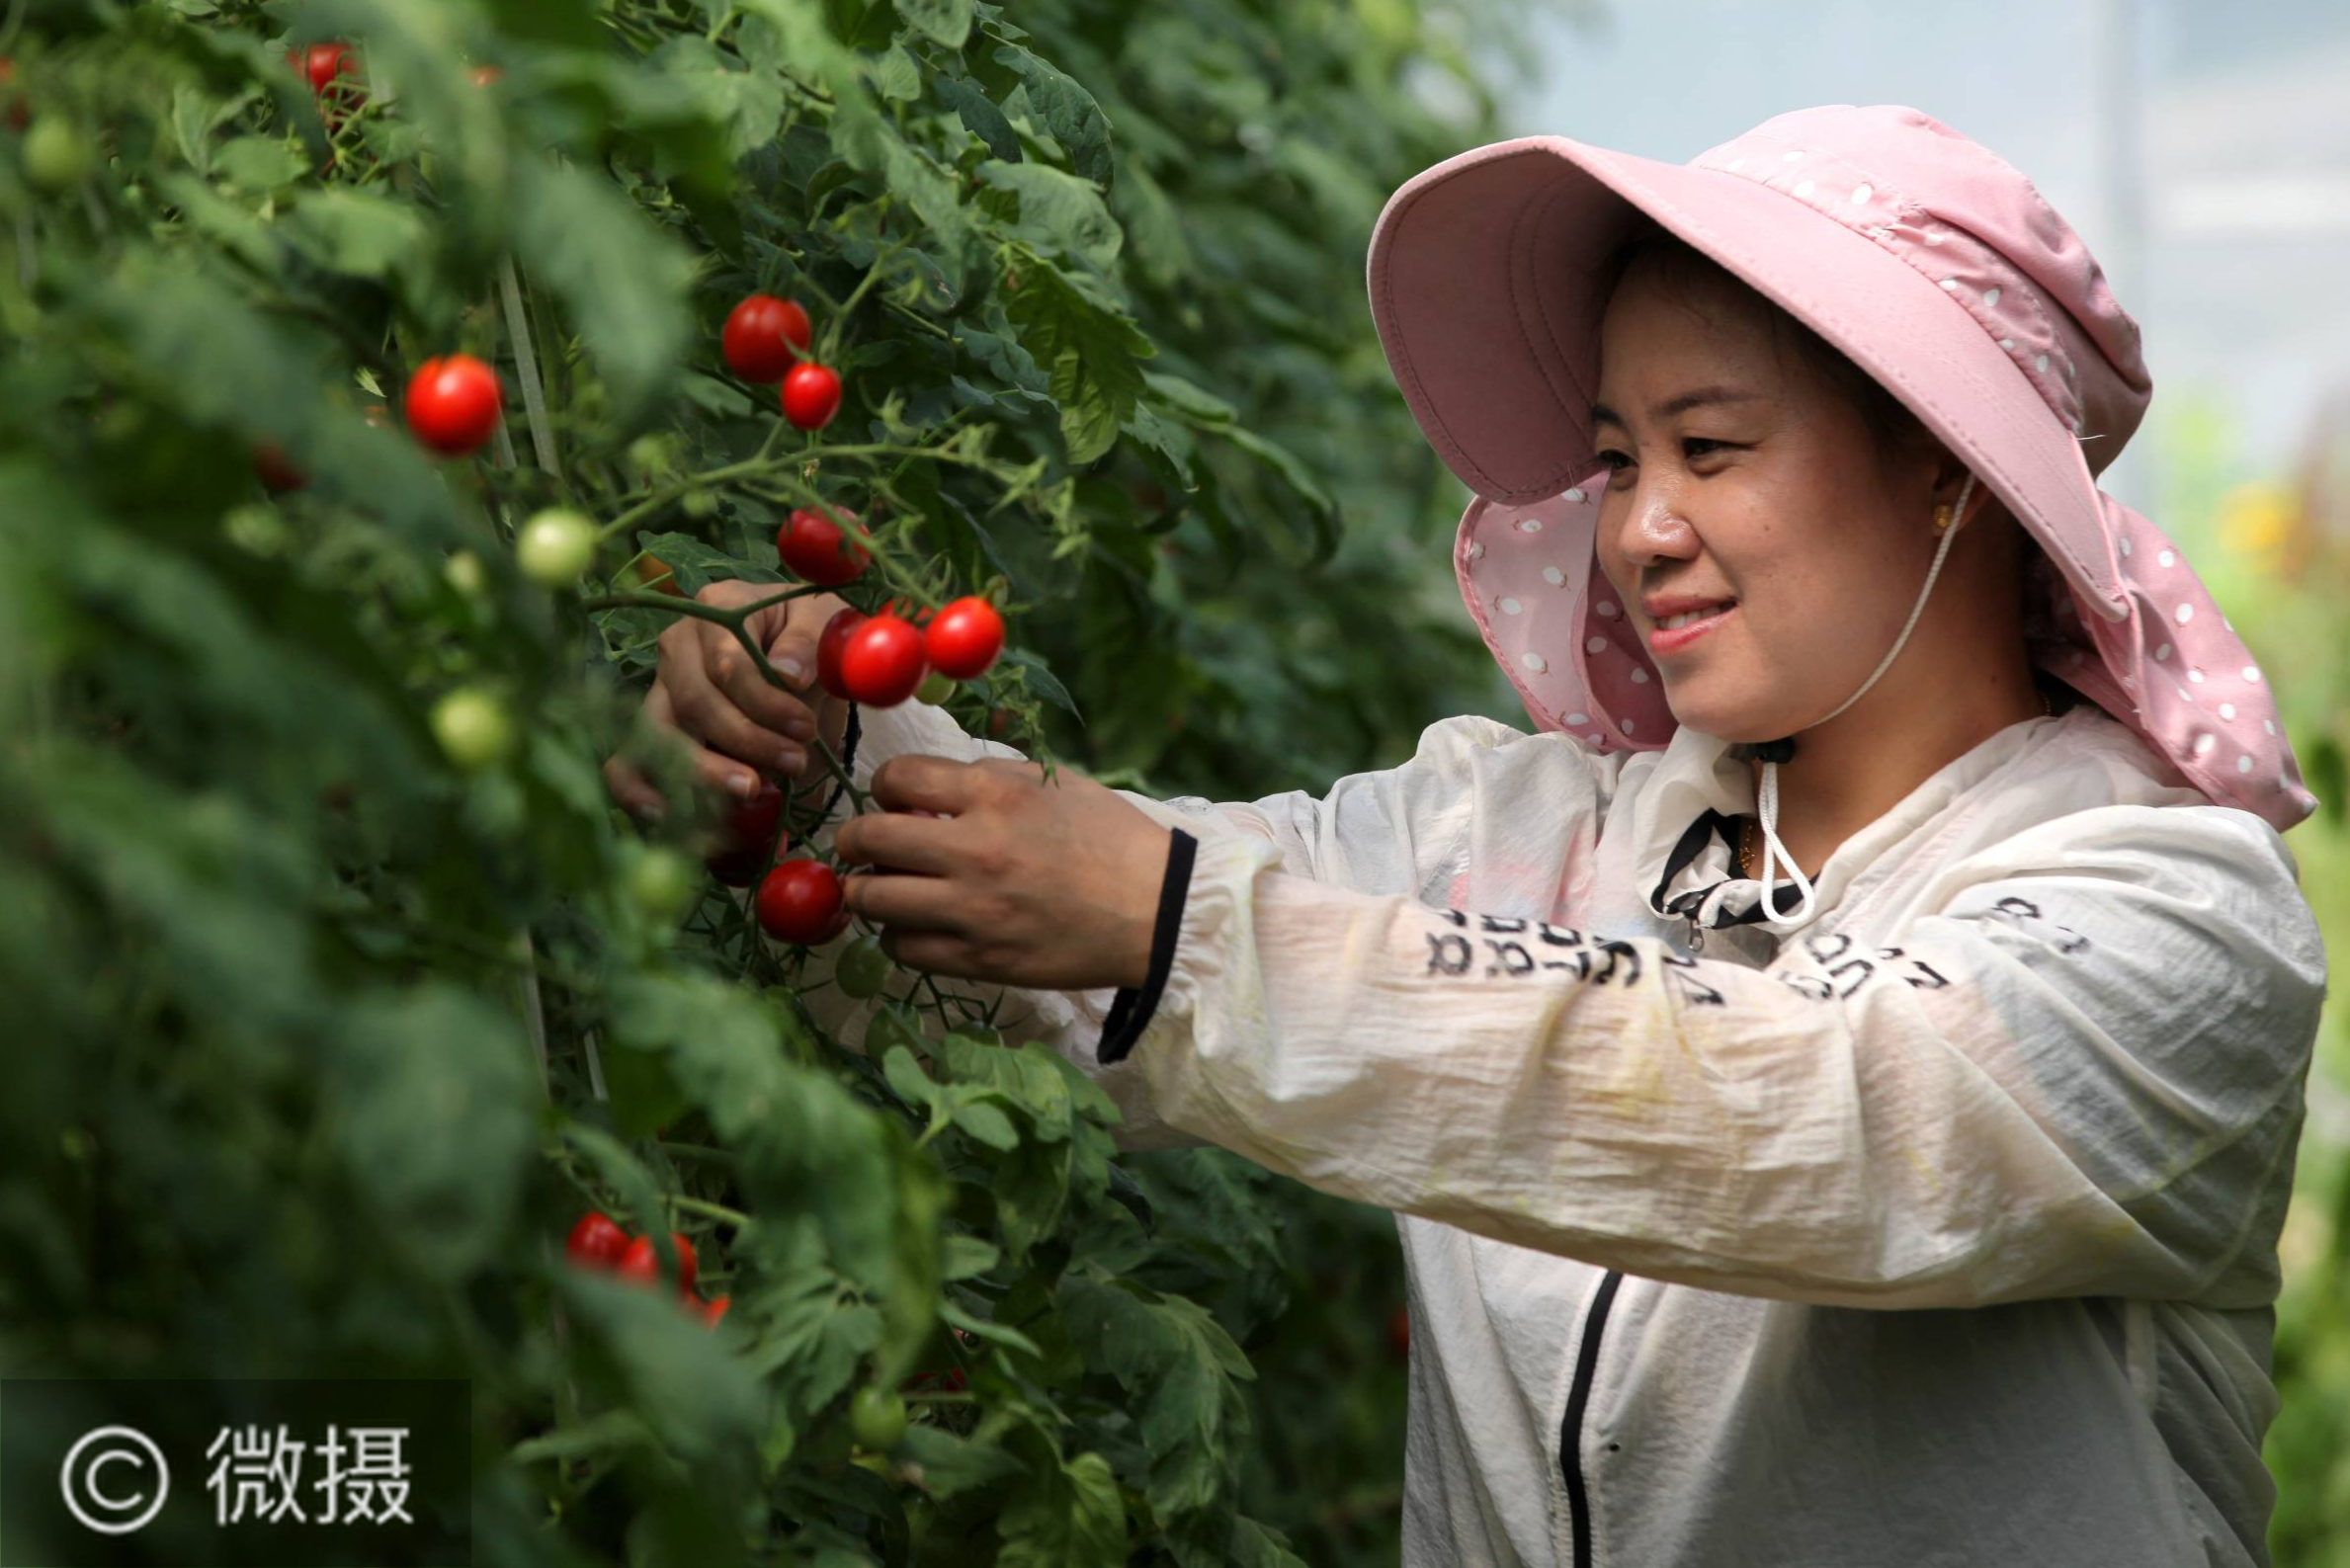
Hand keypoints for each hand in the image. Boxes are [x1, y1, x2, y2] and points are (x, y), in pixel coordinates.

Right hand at [603, 579, 853, 816]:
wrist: (800, 654)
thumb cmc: (810, 635)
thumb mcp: (823, 625)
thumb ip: (808, 643)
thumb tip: (788, 675)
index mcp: (717, 608)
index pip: (727, 663)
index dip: (766, 702)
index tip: (806, 729)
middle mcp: (677, 645)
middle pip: (694, 701)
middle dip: (746, 739)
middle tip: (795, 763)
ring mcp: (660, 687)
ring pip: (659, 734)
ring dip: (704, 770)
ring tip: (751, 791)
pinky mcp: (653, 728)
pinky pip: (625, 762)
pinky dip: (638, 792)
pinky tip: (667, 816)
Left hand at [832, 753, 1174, 993]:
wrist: (1159, 912)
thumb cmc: (1112, 840)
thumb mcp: (1057, 783)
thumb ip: (991, 776)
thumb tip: (932, 787)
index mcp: (995, 795)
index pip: (895, 779)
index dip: (884, 788)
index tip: (893, 800)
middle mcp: (974, 849)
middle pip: (867, 838)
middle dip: (854, 839)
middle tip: (862, 846)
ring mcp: (973, 910)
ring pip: (872, 900)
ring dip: (868, 892)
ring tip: (885, 890)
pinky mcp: (979, 960)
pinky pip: (903, 949)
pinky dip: (900, 936)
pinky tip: (920, 927)